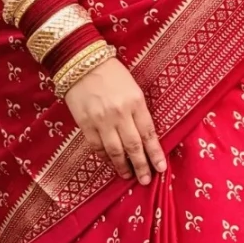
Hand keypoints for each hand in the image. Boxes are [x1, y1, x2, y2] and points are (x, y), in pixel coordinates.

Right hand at [63, 57, 167, 184]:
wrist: (82, 62)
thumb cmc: (111, 73)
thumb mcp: (133, 88)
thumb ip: (138, 110)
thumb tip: (145, 135)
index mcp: (135, 102)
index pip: (148, 133)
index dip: (155, 153)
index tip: (161, 167)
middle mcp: (120, 113)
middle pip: (133, 146)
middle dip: (141, 165)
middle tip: (146, 179)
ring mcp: (101, 120)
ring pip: (115, 150)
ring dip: (123, 166)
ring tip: (128, 176)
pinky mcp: (85, 123)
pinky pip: (97, 146)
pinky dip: (105, 157)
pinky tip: (111, 163)